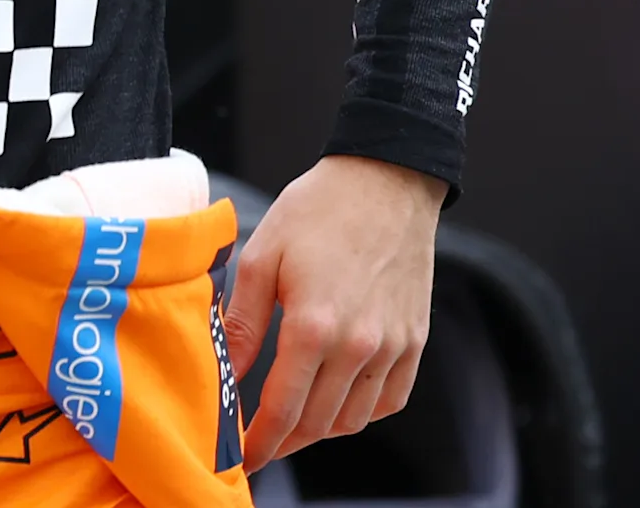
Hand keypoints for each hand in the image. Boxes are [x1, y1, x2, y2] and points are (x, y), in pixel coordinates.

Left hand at [224, 153, 444, 470]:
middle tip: (259, 444)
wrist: (385, 182)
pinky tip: (337, 400)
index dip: (260, 441)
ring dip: (321, 430)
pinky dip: (362, 412)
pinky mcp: (415, 341)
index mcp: (314, 326)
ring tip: (292, 421)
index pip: (283, 408)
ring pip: (355, 419)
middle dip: (285, 442)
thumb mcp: (261, 256)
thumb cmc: (316, 212)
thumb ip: (243, 321)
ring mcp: (394, 346)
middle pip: (319, 423)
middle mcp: (359, 345)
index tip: (241, 457)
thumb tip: (224, 371)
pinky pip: (390, 400)